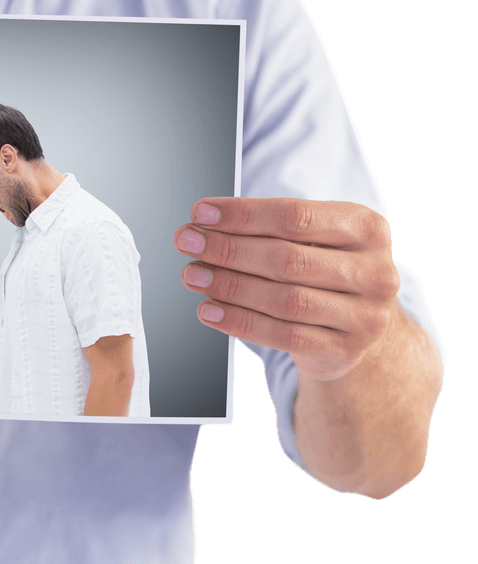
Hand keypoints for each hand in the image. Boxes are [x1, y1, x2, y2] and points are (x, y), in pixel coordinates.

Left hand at [174, 197, 399, 381]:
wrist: (356, 322)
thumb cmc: (322, 267)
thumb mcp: (310, 238)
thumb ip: (265, 228)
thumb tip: (202, 224)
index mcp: (367, 227)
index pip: (296, 216)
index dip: (243, 215)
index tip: (200, 213)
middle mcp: (375, 271)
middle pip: (288, 259)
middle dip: (229, 250)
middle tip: (187, 242)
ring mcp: (365, 315)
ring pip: (285, 300)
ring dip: (230, 286)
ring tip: (193, 275)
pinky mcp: (345, 350)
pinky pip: (283, 337)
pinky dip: (239, 322)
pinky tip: (209, 310)